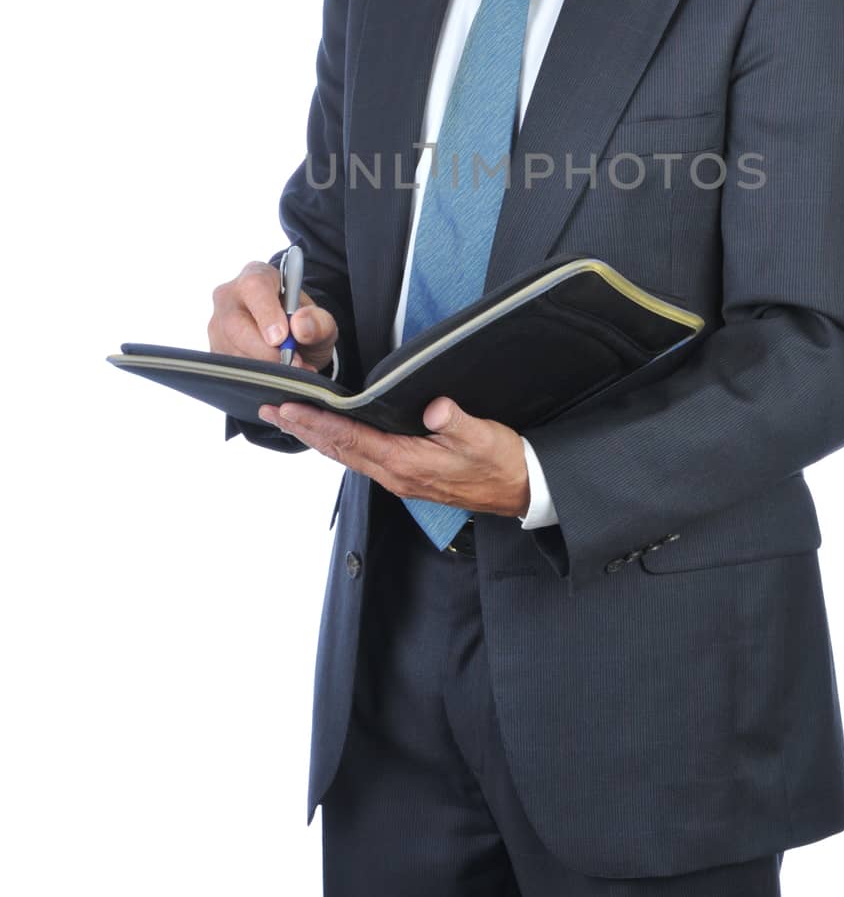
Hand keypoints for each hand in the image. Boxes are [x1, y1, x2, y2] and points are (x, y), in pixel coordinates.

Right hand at [208, 259, 338, 371]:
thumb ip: (318, 321)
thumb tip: (301, 326)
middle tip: (292, 364)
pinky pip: (228, 368)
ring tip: (290, 370)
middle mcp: (230, 296)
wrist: (293, 341)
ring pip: (229, 349)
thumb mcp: (321, 322)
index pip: (255, 287)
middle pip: (235, 323)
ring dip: (261, 367)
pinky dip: (254, 377)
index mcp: (257, 276)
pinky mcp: (214, 349)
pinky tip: (274, 376)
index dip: (266, 313)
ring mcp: (217, 324)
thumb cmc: (304, 324)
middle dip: (264, 351)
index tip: (281, 338)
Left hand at [257, 396, 531, 517]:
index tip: (289, 407)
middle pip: (338, 450)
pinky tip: (332, 434)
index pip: (351, 439)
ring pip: (346, 456)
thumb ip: (457, 421)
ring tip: (290, 419)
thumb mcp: (484, 437)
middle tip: (269, 410)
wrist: (520, 490)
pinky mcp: (407, 476)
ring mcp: (399, 478)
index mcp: (406, 463)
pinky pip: (361, 459)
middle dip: (302, 429)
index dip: (317, 422)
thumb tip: (433, 407)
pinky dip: (338, 443)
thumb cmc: (502, 462)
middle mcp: (395, 474)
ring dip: (316, 437)